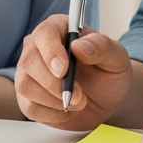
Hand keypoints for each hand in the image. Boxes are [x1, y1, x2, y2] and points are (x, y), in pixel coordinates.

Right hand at [15, 15, 133, 130]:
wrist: (107, 99)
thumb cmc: (109, 72)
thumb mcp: (116, 57)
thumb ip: (102, 47)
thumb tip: (78, 46)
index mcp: (58, 28)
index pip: (45, 33)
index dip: (51, 51)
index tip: (63, 70)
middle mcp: (38, 47)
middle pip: (29, 61)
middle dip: (54, 84)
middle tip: (79, 96)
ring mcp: (29, 72)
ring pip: (25, 85)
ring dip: (54, 100)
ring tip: (78, 102)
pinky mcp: (28, 96)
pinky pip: (30, 107)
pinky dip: (52, 114)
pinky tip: (67, 110)